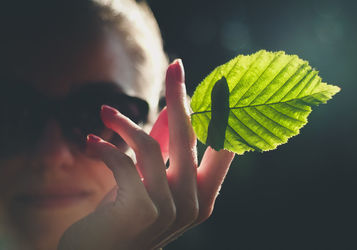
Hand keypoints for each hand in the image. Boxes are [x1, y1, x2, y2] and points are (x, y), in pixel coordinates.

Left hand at [58, 59, 234, 249]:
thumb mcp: (150, 179)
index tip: (223, 85)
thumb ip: (165, 147)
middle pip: (190, 136)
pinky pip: (124, 162)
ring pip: (151, 146)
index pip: (225, 148)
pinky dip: (105, 147)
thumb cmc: (126, 215)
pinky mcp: (143, 210)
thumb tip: (175, 106)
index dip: (225, 116)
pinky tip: (91, 142)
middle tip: (175, 66)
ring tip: (105, 113)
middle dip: (181, 95)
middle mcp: (195, 204)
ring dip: (123, 124)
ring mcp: (172, 210)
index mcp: (204, 197)